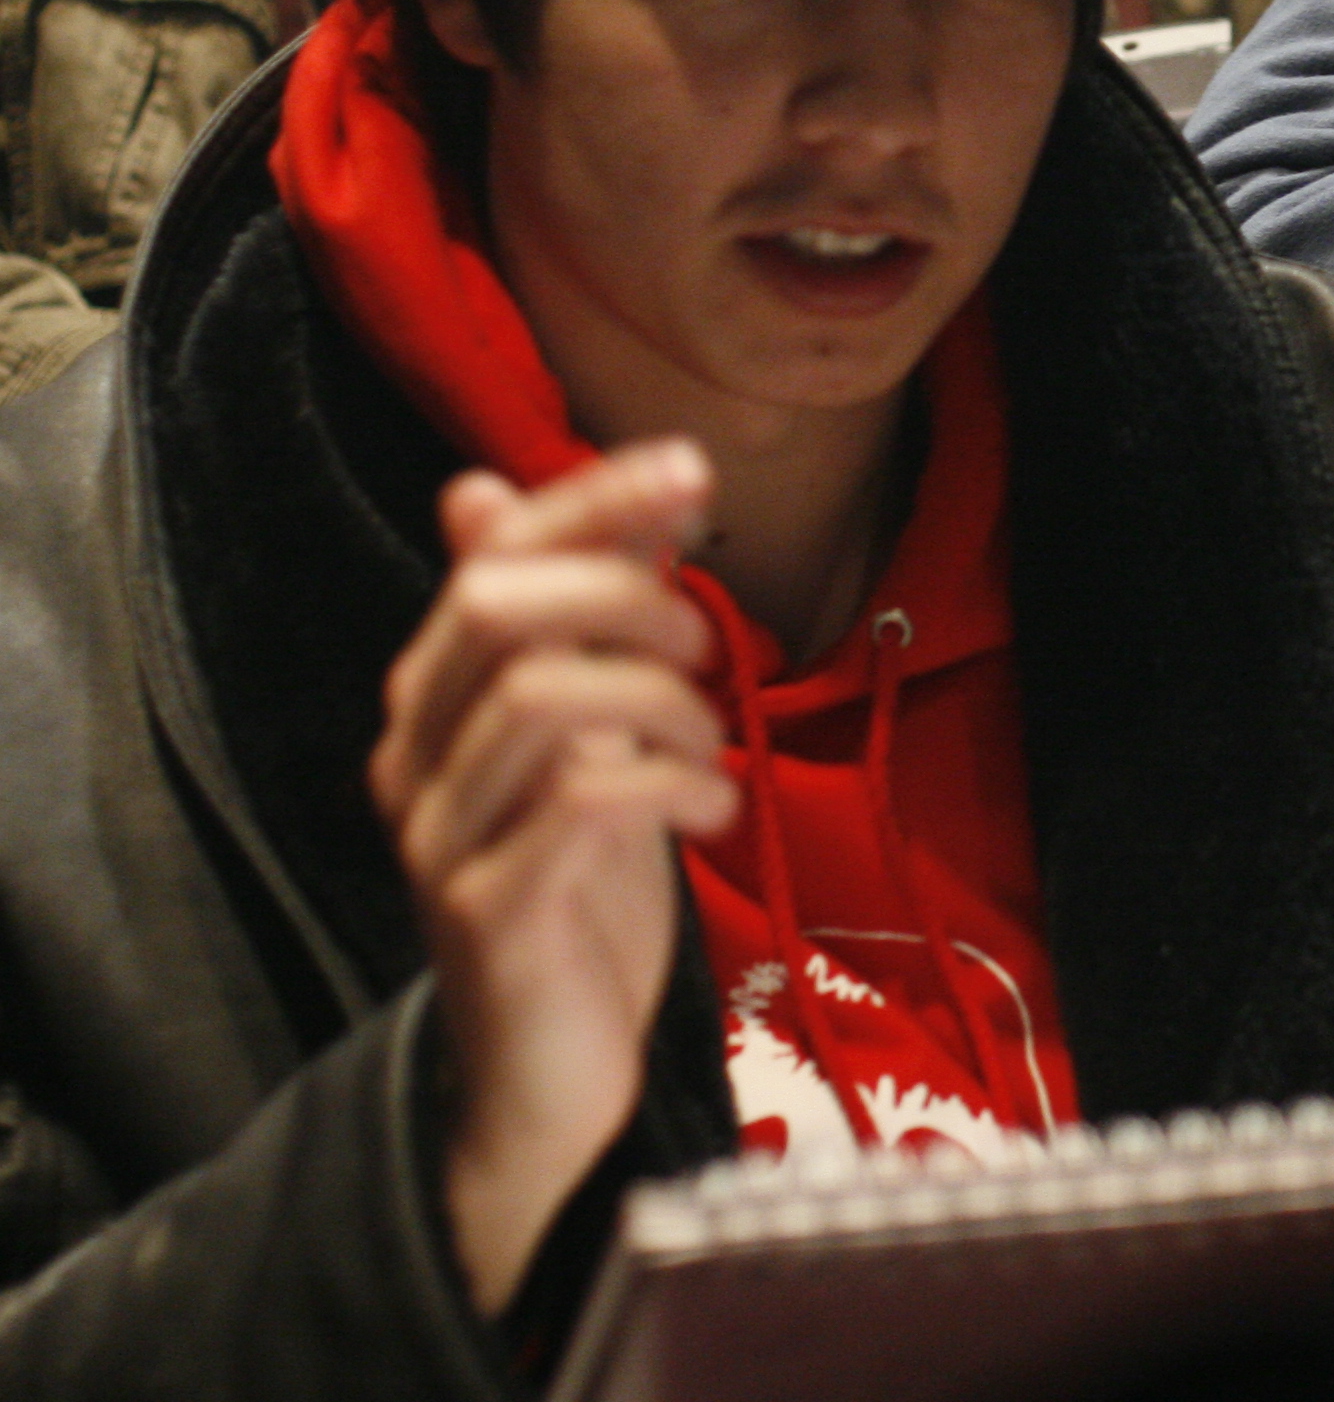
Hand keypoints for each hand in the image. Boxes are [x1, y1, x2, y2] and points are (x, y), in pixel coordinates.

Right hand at [367, 438, 737, 1317]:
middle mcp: (416, 756)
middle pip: (491, 608)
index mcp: (439, 700)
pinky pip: (575, 805)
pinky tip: (711, 806)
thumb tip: (500, 484)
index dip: (590, 501)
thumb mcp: (591, 738)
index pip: (491, 556)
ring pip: (538, 698)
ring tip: (709, 742)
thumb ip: (568, 625)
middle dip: (621, 595)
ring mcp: (441, 836)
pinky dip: (669, 784)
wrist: (546, 1072)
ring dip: (659, 699)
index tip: (691, 468)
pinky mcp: (487, 915)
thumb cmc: (578, 886)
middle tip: (703, 643)